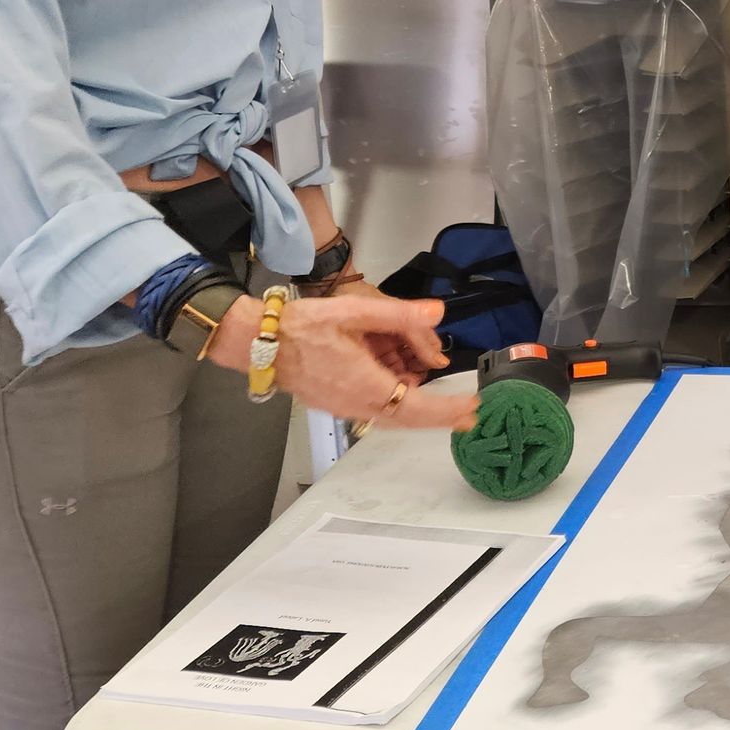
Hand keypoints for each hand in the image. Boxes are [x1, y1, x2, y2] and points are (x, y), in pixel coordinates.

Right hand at [208, 293, 476, 430]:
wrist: (258, 342)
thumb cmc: (300, 326)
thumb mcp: (353, 311)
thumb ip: (399, 314)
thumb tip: (437, 314)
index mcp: (364, 385)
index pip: (416, 407)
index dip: (446, 411)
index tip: (470, 409)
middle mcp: (357, 404)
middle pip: (408, 417)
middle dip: (441, 415)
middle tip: (468, 412)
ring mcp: (345, 407)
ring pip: (392, 412)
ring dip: (417, 402)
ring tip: (433, 380)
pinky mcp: (337, 403)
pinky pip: (375, 406)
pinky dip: (395, 396)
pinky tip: (401, 376)